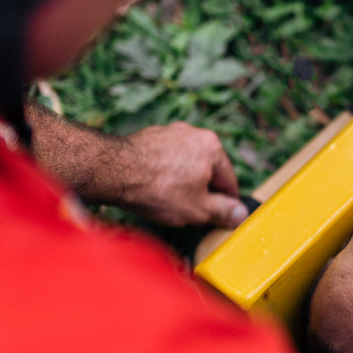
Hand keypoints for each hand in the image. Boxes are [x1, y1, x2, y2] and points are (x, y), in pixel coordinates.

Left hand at [118, 122, 245, 227]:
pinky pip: (163, 160)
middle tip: (192, 215)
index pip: (228, 181)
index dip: (226, 205)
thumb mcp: (198, 209)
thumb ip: (223, 212)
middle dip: (201, 193)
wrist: (112, 172)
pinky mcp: (147, 137)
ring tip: (170, 204)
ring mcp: (168, 133)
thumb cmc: (158, 189)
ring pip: (184, 165)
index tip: (220, 219)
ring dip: (182, 183)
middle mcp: (192, 134)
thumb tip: (240, 214)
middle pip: (206, 171)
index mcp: (212, 147)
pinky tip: (153, 191)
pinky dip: (163, 175)